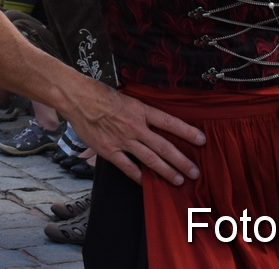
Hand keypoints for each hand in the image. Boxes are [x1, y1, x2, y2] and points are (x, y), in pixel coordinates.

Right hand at [63, 79, 204, 185]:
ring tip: (179, 180)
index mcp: (140, 110)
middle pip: (164, 146)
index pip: (169, 122)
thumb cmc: (99, 94)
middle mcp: (135, 126)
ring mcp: (122, 140)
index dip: (187, 132)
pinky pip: (128, 167)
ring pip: (150, 159)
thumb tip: (153, 119)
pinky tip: (147, 184)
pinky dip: (138, 177)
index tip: (201, 140)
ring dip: (166, 171)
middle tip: (195, 172)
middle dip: (182, 160)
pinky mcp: (109, 151)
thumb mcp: (125, 97)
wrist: (77, 98)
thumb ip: (139, 111)